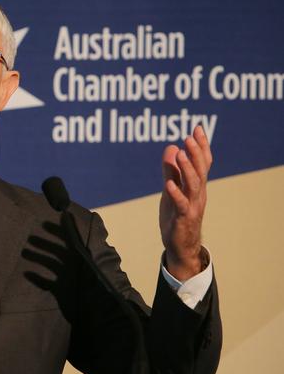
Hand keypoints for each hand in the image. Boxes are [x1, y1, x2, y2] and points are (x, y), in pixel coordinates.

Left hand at [159, 126, 212, 280]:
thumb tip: (171, 147)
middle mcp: (198, 194)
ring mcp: (192, 206)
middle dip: (196, 153)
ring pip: (193, 185)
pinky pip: (181, 205)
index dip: (202, 146)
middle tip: (189, 137)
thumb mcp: (171, 190)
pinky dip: (176, 193)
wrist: (179, 245)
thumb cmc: (176, 216)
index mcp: (196, 186)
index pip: (203, 163)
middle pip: (200, 170)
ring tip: (179, 154)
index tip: (198, 128)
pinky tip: (169, 184)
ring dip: (187, 169)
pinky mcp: (183, 218)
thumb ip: (171, 170)